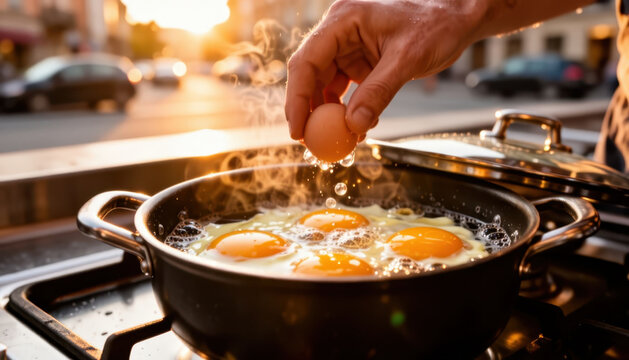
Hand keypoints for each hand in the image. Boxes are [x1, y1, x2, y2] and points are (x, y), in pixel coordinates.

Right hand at [284, 0, 486, 139]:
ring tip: (338, 137)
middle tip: (310, 141)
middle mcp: (340, 31)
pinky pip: (344, 88)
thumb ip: (378, 91)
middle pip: (310, 74)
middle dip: (309, 110)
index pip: (306, 61)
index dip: (297, 98)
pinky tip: (357, 126)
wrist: (457, 17)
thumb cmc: (437, 22)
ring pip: (325, 84)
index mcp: (343, 19)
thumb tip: (354, 125)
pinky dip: (347, 109)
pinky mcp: (360, 60)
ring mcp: (349, 46)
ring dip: (329, 113)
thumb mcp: (407, 58)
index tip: (298, 129)